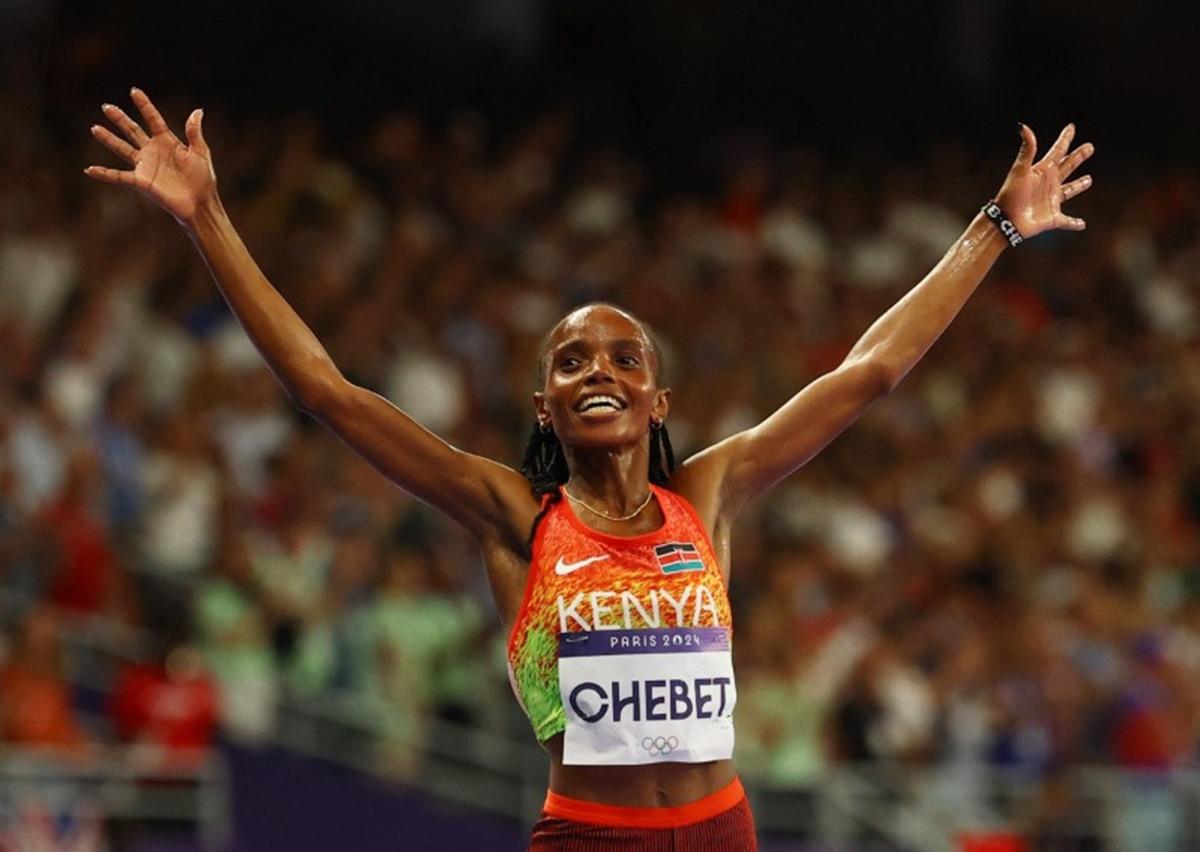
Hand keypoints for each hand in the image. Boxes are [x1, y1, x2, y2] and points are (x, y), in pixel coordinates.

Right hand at [85, 88, 215, 224]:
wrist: (200, 204)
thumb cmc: (203, 180)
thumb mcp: (200, 153)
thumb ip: (194, 132)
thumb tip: (198, 110)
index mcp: (168, 142)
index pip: (153, 119)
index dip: (144, 106)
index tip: (134, 91)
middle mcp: (153, 152)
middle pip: (132, 131)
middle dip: (120, 118)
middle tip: (107, 106)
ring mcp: (145, 166)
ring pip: (122, 148)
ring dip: (108, 139)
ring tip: (95, 128)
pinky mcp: (141, 182)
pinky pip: (119, 176)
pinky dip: (104, 174)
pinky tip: (89, 170)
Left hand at [993, 123, 1094, 237]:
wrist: (1005, 221)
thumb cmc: (1011, 195)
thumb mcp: (1020, 170)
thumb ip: (1026, 149)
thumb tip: (1022, 125)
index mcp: (1042, 171)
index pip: (1057, 151)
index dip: (1065, 139)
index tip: (1071, 127)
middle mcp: (1048, 184)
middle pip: (1067, 166)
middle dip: (1078, 157)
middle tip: (1089, 147)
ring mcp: (1051, 201)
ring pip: (1069, 191)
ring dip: (1079, 185)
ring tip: (1089, 179)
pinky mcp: (1053, 218)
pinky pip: (1067, 221)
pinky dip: (1074, 223)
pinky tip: (1082, 224)